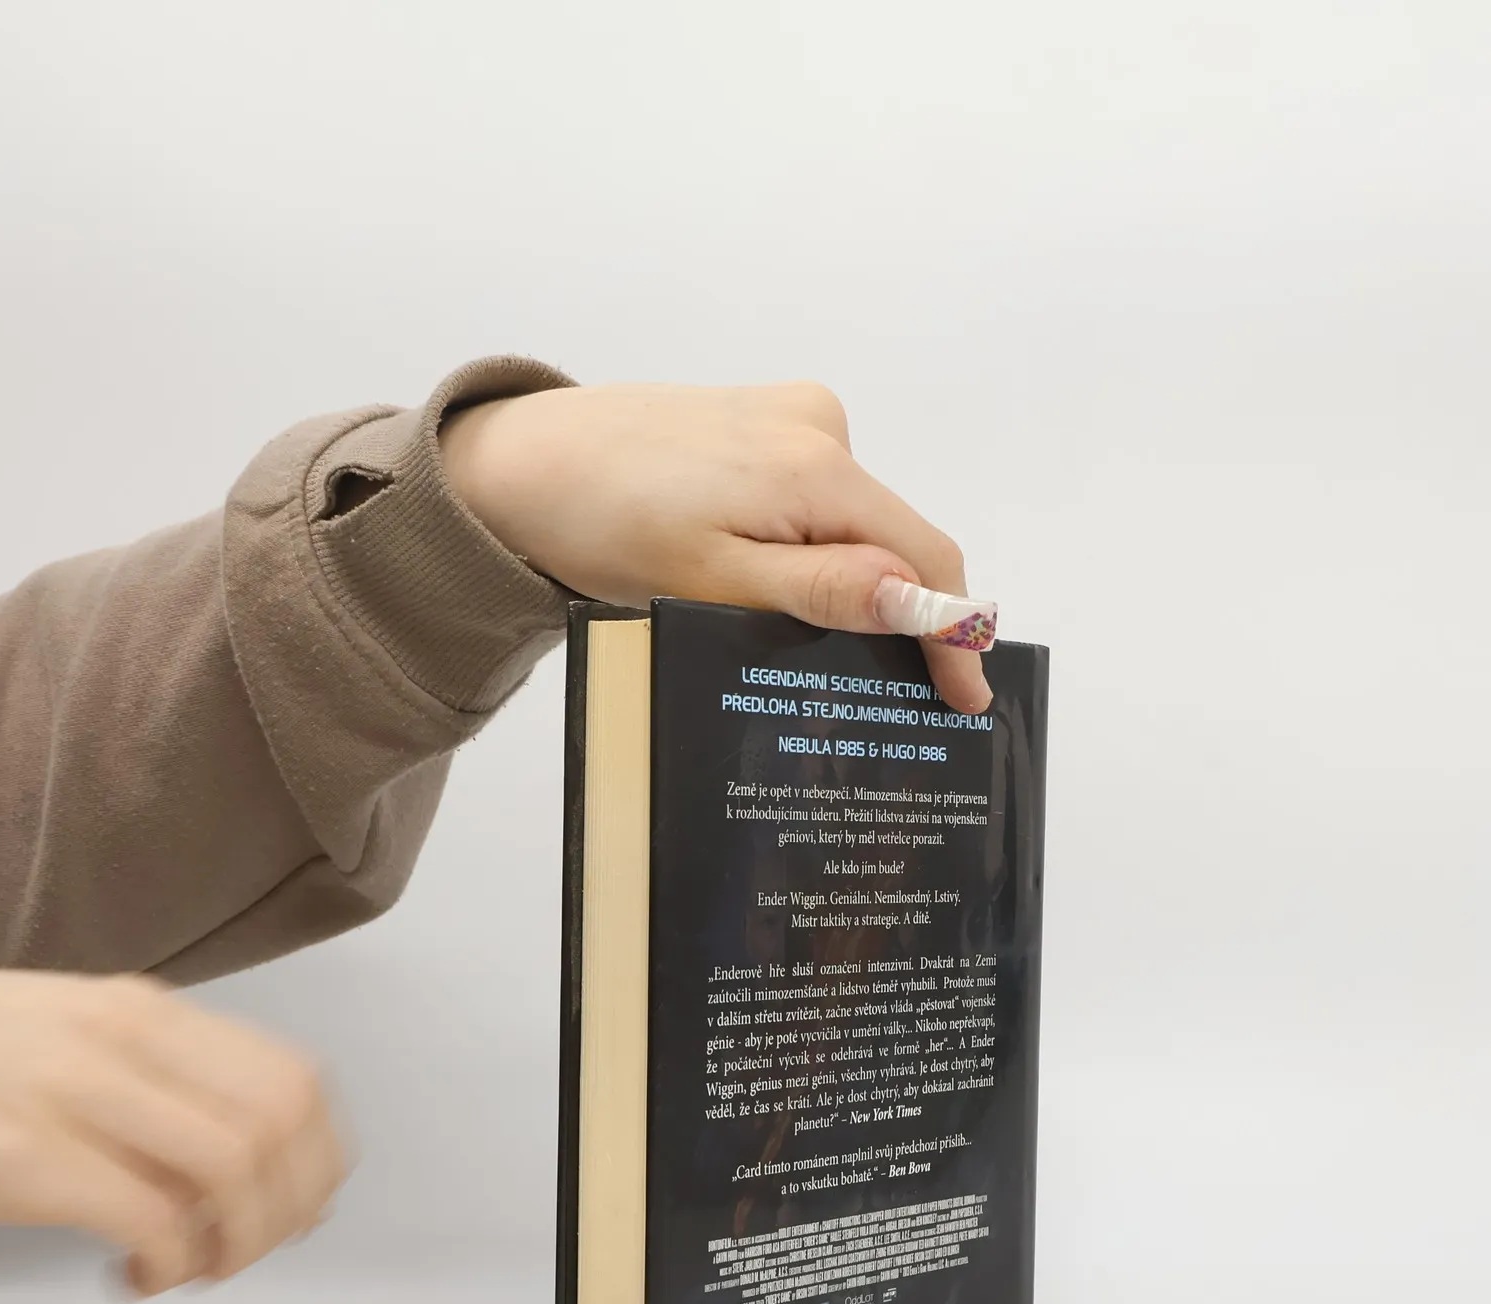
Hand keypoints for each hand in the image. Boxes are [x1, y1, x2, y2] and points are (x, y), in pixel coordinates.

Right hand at [0, 968, 346, 1296]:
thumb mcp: (67, 1041)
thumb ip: (154, 1087)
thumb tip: (243, 1167)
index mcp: (144, 1011)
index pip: (294, 1080)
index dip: (318, 1162)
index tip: (294, 1211)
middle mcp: (125, 1039)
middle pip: (283, 1126)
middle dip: (287, 1210)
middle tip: (243, 1253)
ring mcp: (73, 1092)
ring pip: (234, 1170)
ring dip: (236, 1242)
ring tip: (191, 1268)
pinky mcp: (18, 1158)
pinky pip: (151, 1220)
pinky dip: (170, 1263)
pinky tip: (137, 1275)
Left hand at [439, 382, 991, 713]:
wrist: (525, 464)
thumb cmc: (607, 525)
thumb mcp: (718, 578)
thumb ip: (825, 590)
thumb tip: (923, 604)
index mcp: (818, 466)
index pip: (925, 558)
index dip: (952, 633)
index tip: (965, 699)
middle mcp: (820, 426)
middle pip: (894, 537)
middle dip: (895, 611)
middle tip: (878, 691)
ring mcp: (792, 417)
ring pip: (853, 522)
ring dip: (844, 579)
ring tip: (790, 633)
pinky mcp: (762, 420)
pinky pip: (816, 498)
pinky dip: (809, 545)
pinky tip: (760, 578)